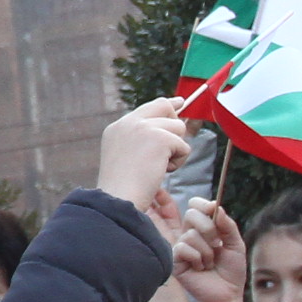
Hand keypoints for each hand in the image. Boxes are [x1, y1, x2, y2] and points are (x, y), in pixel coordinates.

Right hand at [95, 98, 191, 227]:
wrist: (118, 199)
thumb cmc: (123, 188)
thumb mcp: (125, 156)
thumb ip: (140, 140)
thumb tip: (168, 129)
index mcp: (118, 127)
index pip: (148, 107)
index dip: (167, 105)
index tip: (180, 102)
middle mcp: (129, 122)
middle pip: (165, 107)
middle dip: (175, 125)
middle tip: (173, 145)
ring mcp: (144, 128)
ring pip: (178, 127)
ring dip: (175, 150)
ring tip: (158, 167)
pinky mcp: (160, 138)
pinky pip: (184, 146)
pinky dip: (178, 162)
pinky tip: (161, 172)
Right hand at [173, 200, 247, 301]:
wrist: (227, 294)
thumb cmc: (231, 270)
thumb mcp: (236, 244)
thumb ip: (228, 225)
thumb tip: (216, 206)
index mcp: (203, 227)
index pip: (195, 205)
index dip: (203, 204)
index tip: (214, 210)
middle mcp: (189, 233)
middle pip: (191, 214)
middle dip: (209, 228)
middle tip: (217, 244)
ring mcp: (181, 246)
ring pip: (191, 235)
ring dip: (207, 251)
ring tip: (210, 263)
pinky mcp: (175, 260)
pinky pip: (184, 248)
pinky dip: (198, 259)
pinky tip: (200, 268)